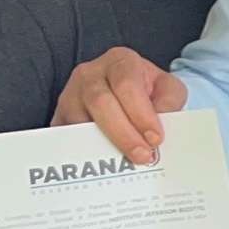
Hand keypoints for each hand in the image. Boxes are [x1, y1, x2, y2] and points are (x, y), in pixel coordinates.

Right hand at [50, 46, 187, 159]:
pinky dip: (84, 153)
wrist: (126, 95)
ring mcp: (70, 95)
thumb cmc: (147, 91)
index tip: (155, 138)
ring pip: (80, 121)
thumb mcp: (167, 88)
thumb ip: (169, 101)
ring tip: (124, 164)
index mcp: (120, 61)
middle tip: (142, 156)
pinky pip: (67, 138)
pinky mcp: (59, 118)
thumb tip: (159, 125)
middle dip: (124, 133)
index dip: (141, 113)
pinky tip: (101, 166)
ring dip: (103, 146)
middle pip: (100, 102)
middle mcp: (90, 74)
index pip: (127, 84)